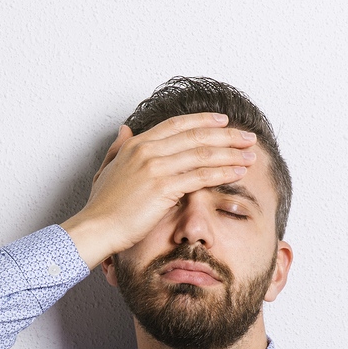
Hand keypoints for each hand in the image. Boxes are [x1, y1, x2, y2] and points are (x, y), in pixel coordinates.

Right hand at [60, 113, 256, 267]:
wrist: (97, 227)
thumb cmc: (102, 206)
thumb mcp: (107, 169)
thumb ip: (118, 147)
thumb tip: (125, 129)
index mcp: (136, 144)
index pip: (177, 125)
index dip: (203, 121)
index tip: (224, 121)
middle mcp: (147, 150)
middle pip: (196, 136)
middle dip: (227, 135)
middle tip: (248, 137)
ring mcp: (155, 167)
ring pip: (202, 154)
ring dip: (231, 153)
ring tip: (250, 154)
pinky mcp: (163, 187)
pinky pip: (200, 175)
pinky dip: (223, 172)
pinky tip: (238, 172)